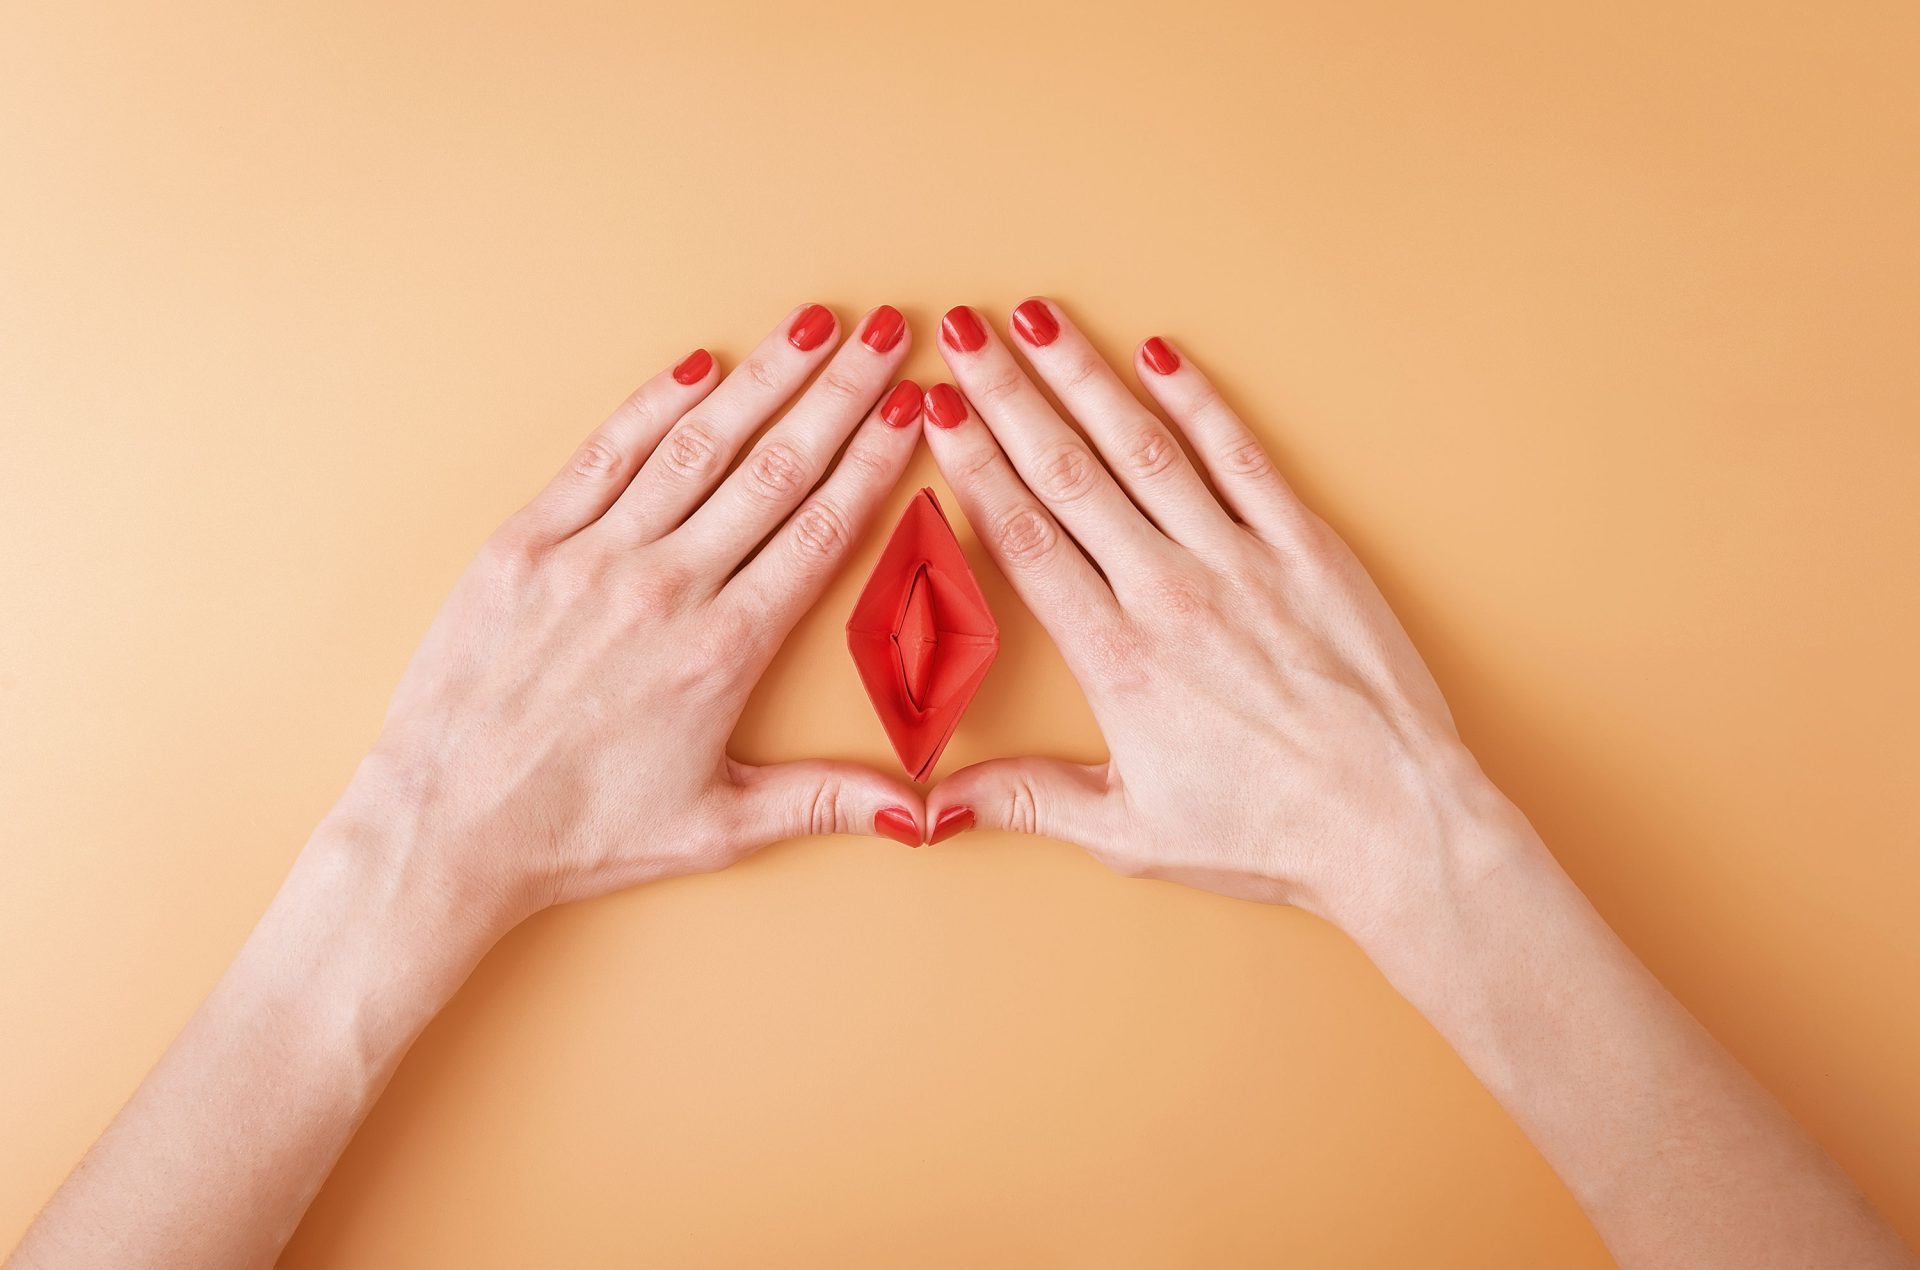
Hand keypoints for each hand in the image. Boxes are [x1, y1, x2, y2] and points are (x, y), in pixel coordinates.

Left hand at [321, 302, 929, 940]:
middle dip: (840, 392)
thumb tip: (923, 815)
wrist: (447, 828)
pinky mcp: (524, 546)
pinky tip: (700, 365)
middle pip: (775, 468)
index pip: (821, 529)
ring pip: (698, 445)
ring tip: (815, 325)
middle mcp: (665, 588)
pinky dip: (654, 405)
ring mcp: (591, 557)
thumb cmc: (581, 834)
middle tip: (888, 333)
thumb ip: (829, 802)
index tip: (913, 408)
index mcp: (724, 650)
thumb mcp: (720, 827)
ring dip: (764, 378)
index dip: (873, 460)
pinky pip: (604, 455)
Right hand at [920, 300, 1525, 935]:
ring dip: (1085, 377)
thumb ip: (1025, 800)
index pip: (1024, 538)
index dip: (972, 465)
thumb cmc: (1270, 837)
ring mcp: (1244, 562)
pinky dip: (1200, 403)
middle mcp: (1171, 594)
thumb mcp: (1130, 834)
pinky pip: (1243, 458)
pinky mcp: (1310, 549)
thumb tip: (930, 805)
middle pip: (1068, 474)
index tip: (936, 411)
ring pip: (1144, 449)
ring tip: (1037, 319)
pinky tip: (1161, 354)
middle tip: (961, 330)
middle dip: (1006, 394)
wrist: (1397, 826)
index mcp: (1118, 660)